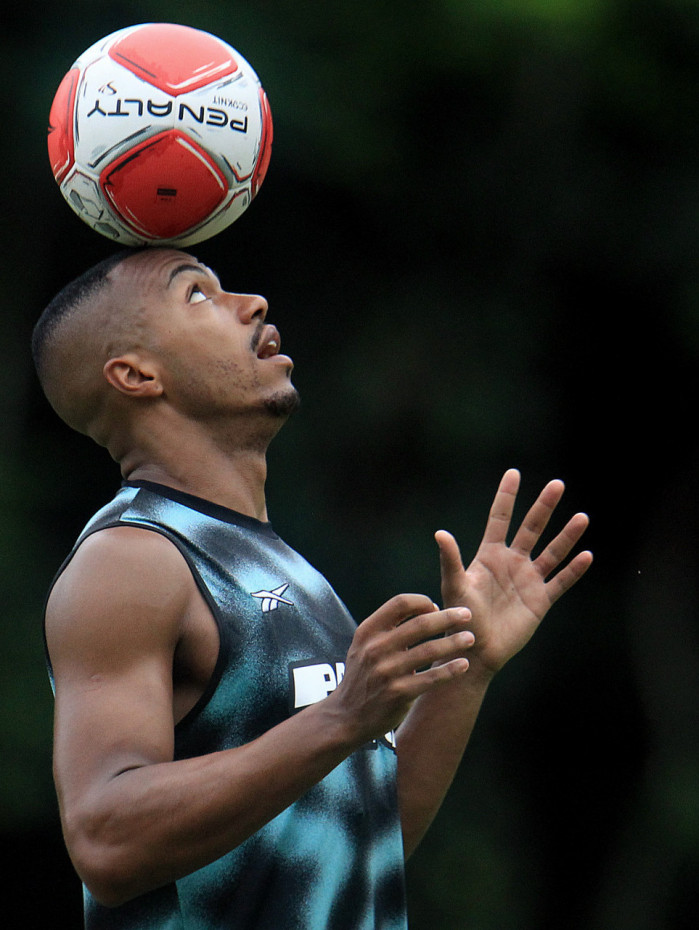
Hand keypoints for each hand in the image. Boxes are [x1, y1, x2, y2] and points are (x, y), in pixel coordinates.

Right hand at [331, 594, 475, 743]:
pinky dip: (450, 670)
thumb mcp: (364, 645)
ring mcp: (386, 672)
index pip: (400, 604)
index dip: (422, 602)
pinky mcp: (398, 694)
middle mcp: (375, 649)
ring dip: (454, 642)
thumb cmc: (363, 675)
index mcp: (368, 631)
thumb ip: (389, 627)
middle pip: (420, 624)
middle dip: (448, 617)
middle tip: (467, 614)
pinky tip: (464, 664)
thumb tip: (429, 610)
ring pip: (429, 651)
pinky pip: (431, 678)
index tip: (437, 607)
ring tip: (471, 638)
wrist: (346, 716)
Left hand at [435, 468, 591, 678]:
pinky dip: (574, 570)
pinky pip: (561, 581)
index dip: (507, 496)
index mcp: (489, 555)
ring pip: (552, 552)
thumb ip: (451, 560)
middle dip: (544, 507)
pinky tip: (586, 555)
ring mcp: (528, 580)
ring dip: (567, 536)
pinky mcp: (540, 600)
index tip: (514, 473)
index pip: (500, 519)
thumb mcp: (454, 585)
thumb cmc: (459, 617)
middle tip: (557, 485)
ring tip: (582, 517)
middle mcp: (511, 562)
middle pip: (531, 528)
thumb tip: (440, 533)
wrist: (475, 649)